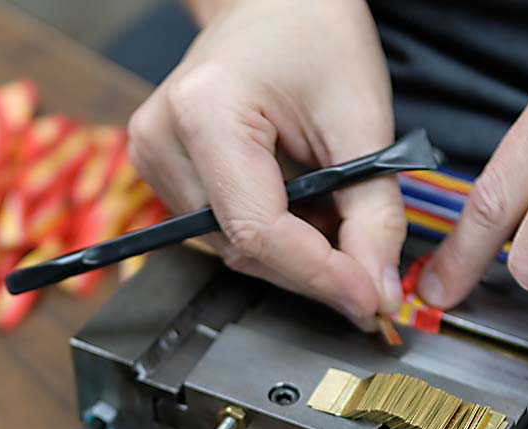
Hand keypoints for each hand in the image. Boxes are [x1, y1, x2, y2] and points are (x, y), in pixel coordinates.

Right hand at [127, 0, 404, 327]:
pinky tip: (306, 212)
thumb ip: (372, 212)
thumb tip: (375, 290)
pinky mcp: (160, 171)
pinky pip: (222, 232)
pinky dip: (273, 237)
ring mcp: (152, 158)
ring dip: (294, 255)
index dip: (317, 274)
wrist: (272, 3)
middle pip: (242, 248)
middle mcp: (161, 140)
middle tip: (372, 277)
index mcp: (205, 114)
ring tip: (340, 222)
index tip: (369, 300)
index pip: (258, 229)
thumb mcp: (361, 118)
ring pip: (232, 250)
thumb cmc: (313, 33)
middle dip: (313, 271)